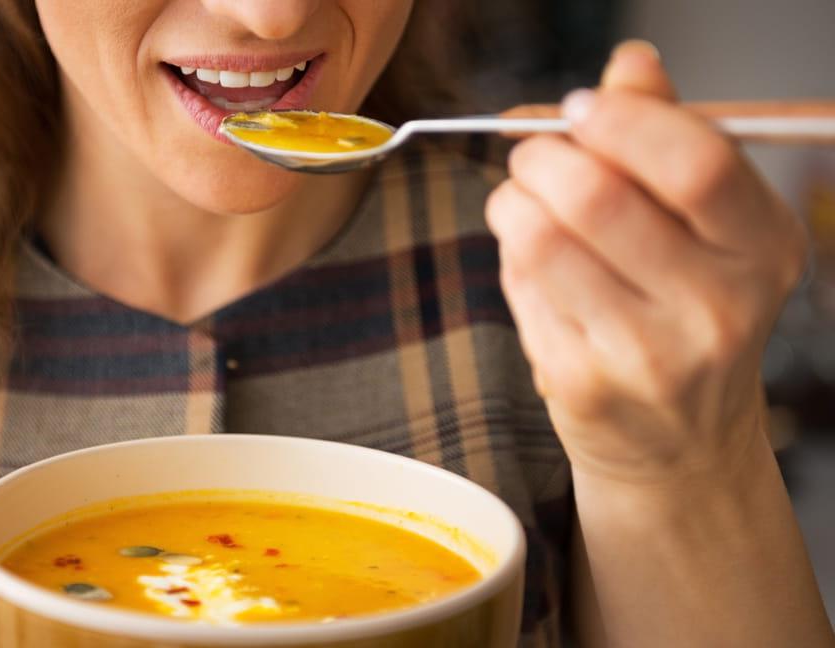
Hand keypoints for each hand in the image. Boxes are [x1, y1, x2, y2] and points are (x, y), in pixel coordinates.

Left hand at [485, 41, 808, 484]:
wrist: (678, 446)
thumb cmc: (683, 316)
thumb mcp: (703, 226)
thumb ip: (665, 136)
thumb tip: (630, 63)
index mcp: (762, 248)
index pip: (694, 161)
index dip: (619, 121)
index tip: (581, 111)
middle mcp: (718, 306)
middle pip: (598, 195)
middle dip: (542, 157)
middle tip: (533, 158)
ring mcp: (648, 354)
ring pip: (540, 239)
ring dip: (512, 203)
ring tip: (522, 206)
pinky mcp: (582, 384)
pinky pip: (519, 288)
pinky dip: (511, 261)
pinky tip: (535, 271)